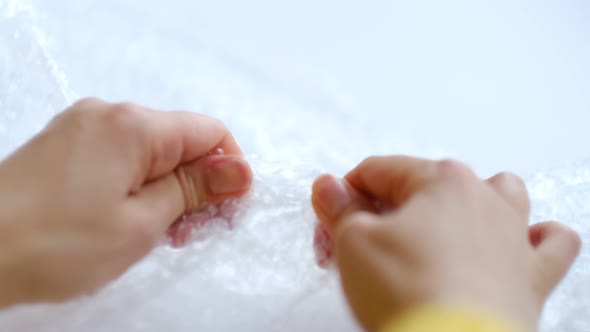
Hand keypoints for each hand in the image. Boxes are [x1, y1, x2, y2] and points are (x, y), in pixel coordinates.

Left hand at [0, 98, 251, 306]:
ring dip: (165, 190)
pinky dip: (134, 186)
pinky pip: (118, 158)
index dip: (229, 170)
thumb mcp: (141, 223)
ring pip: (149, 152)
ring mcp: (81, 127)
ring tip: (157, 234)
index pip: (209, 132)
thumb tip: (238, 172)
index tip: (230, 208)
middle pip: (179, 141)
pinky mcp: (63, 146)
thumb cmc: (52, 245)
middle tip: (191, 232)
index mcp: (132, 125)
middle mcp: (107, 114)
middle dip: (195, 185)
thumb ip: (194, 190)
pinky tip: (128, 220)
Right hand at [312, 156, 580, 330]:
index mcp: (439, 180)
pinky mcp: (532, 274)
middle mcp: (483, 197)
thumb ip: (340, 208)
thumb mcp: (354, 242)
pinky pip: (551, 244)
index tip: (331, 220)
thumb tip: (328, 186)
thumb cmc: (407, 290)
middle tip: (361, 244)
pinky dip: (537, 239)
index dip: (346, 195)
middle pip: (426, 187)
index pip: (378, 172)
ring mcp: (513, 234)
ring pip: (500, 196)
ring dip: (471, 203)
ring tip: (442, 228)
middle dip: (388, 211)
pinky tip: (520, 242)